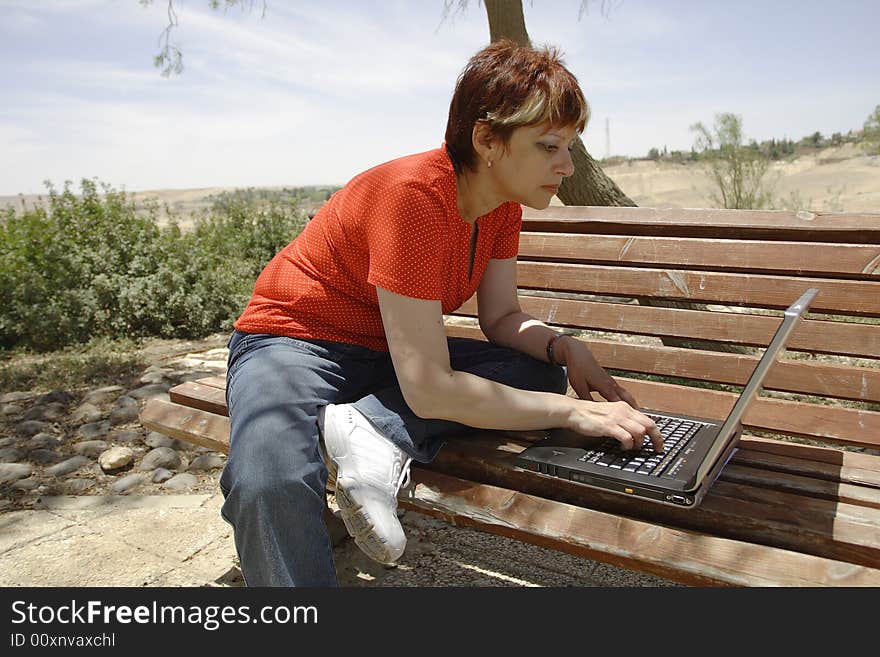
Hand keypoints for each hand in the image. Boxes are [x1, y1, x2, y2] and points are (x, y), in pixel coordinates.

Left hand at [556, 336, 662, 450]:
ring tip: (640, 417)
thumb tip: (592, 411)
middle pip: (627, 400)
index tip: (632, 425)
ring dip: (634, 406)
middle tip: (643, 423)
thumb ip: (587, 399)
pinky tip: (628, 406)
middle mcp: (612, 385)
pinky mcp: (610, 380)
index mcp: (605, 387)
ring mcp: (612, 382)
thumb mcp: (579, 386)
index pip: (619, 404)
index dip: (626, 416)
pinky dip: (628, 400)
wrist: (578, 353)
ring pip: (627, 396)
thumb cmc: (578, 369)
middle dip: (635, 412)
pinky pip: (623, 392)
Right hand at [566, 398, 663, 451]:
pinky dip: (628, 445)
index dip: (656, 433)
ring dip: (639, 443)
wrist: (574, 411)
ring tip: (633, 448)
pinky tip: (623, 448)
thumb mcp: (611, 414)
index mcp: (625, 407)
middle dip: (656, 439)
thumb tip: (634, 431)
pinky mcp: (609, 426)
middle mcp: (624, 411)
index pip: (648, 419)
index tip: (658, 442)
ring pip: (640, 431)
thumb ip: (623, 419)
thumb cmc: (590, 414)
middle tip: (656, 449)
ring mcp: (617, 418)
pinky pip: (626, 437)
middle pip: (649, 425)